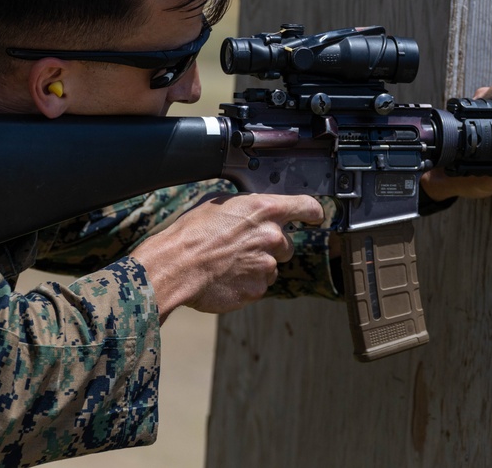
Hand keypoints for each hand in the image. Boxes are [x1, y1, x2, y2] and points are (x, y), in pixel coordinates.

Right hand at [132, 193, 323, 320]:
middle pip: (287, 244)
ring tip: (228, 262)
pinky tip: (225, 276)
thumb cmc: (192, 232)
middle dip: (270, 246)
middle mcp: (273, 236)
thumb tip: (253, 209)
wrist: (176, 266)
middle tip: (243, 247)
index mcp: (265, 210)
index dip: (313, 213)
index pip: (306, 206)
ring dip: (257, 265)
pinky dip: (246, 282)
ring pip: (271, 267)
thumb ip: (246, 205)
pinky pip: (259, 285)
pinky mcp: (258, 289)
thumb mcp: (219, 202)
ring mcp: (267, 265)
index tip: (315, 217)